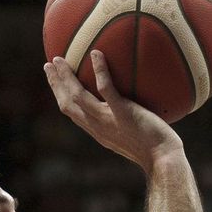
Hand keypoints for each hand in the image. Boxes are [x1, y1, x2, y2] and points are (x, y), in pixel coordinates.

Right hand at [44, 51, 183, 172]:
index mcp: (98, 132)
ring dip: (65, 77)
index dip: (60, 96)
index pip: (73, 113)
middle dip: (55, 84)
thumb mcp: (133, 136)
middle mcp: (97, 127)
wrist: (163, 158)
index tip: (55, 81)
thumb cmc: (156, 149)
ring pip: (78, 96)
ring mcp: (108, 119)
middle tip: (48, 65)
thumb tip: (131, 106)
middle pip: (67, 104)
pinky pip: (106, 88)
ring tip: (58, 59)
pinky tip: (96, 53)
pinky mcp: (121, 112)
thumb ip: (125, 122)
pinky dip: (100, 70)